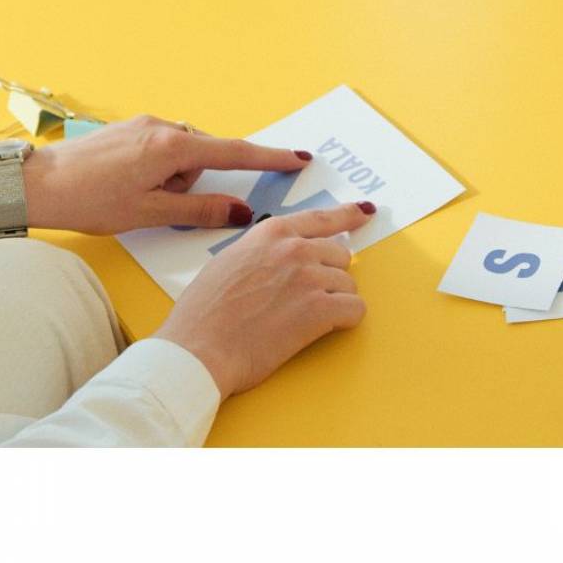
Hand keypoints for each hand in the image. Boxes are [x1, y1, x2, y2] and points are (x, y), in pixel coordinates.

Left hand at [24, 116, 313, 234]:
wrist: (35, 184)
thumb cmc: (90, 200)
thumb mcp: (150, 214)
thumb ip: (201, 210)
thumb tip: (242, 211)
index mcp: (174, 148)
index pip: (236, 153)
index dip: (270, 158)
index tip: (299, 157)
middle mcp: (165, 128)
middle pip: (204, 157)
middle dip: (194, 183)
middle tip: (159, 204)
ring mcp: (146, 124)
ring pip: (181, 155)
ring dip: (172, 178)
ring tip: (133, 197)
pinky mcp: (130, 127)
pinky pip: (162, 147)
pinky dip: (157, 168)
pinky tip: (127, 184)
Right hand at [156, 201, 371, 398]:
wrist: (197, 350)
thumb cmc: (203, 314)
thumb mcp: (230, 261)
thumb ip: (264, 251)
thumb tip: (285, 254)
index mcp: (272, 232)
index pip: (322, 218)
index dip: (348, 215)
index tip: (364, 212)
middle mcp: (295, 248)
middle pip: (340, 255)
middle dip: (328, 275)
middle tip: (303, 299)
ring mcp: (310, 276)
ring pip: (348, 284)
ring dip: (334, 301)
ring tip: (301, 319)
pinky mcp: (320, 308)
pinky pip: (355, 309)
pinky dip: (345, 320)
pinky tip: (323, 329)